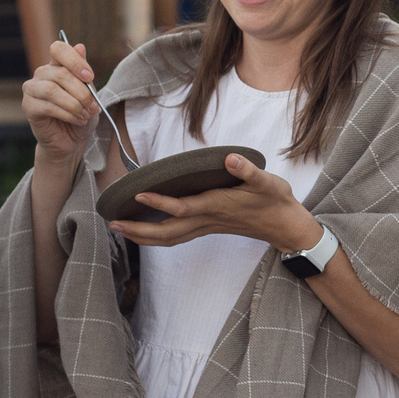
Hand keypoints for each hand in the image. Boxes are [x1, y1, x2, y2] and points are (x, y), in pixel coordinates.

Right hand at [23, 40, 108, 170]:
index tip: (90, 77)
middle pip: (61, 73)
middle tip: (93, 107)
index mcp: (57, 66)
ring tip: (85, 114)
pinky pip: (48, 106)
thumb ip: (84, 73)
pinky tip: (76, 119)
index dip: (74, 60)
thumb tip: (80, 46)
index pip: (58, 49)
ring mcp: (32, 89)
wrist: (72, 141)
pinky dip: (67, 114)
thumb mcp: (90, 93)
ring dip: (74, 104)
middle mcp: (42, 74)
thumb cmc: (81, 114)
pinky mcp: (28, 106)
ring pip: (52, 89)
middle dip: (82, 92)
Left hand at [109, 153, 320, 251]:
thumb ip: (248, 171)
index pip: (182, 208)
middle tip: (112, 223)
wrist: (286, 227)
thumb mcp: (267, 182)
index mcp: (217, 206)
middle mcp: (207, 220)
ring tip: (120, 229)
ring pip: (169, 239)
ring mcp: (207, 227)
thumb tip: (230, 159)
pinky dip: (157, 237)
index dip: (160, 203)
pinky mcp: (209, 228)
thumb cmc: (276, 202)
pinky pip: (177, 237)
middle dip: (138, 230)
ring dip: (143, 237)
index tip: (139, 195)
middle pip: (166, 232)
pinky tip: (146, 231)